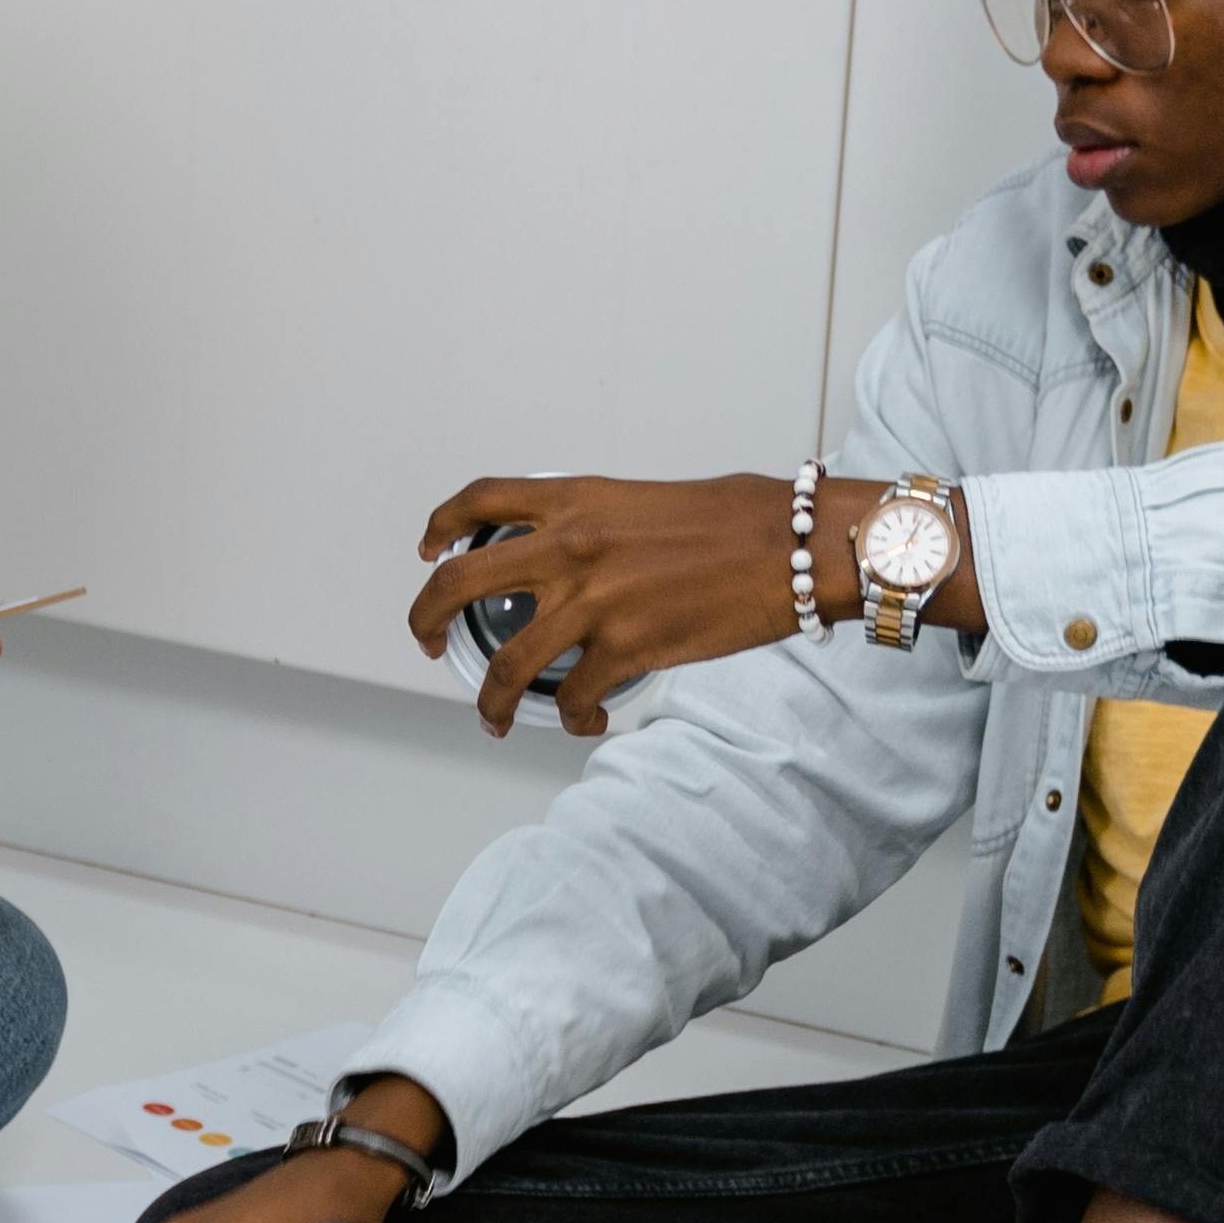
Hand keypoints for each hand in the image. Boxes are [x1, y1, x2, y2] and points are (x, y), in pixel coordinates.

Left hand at [406, 473, 813, 738]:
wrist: (797, 546)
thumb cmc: (742, 520)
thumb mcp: (651, 501)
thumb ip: (602, 525)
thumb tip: (582, 557)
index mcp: (577, 501)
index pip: (481, 501)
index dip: (441, 526)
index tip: (429, 548)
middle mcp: (571, 548)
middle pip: (458, 585)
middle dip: (427, 620)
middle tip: (426, 642)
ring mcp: (594, 602)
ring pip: (504, 666)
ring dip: (489, 701)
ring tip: (494, 718)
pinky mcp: (628, 649)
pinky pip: (575, 697)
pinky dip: (575, 719)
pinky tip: (588, 722)